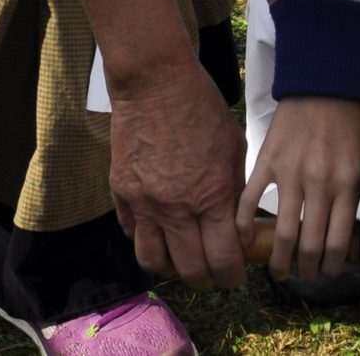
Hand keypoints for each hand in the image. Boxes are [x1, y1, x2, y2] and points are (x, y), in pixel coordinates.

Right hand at [107, 57, 247, 289]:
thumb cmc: (201, 108)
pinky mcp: (121, 193)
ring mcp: (143, 203)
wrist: (154, 82)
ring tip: (183, 260)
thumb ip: (236, 193)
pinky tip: (160, 232)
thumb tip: (238, 231)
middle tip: (213, 274)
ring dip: (172, 268)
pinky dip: (147, 240)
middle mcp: (175, 207)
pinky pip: (132, 233)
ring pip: (153, 261)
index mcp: (211, 195)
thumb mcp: (234, 148)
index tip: (236, 276)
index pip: (222, 258)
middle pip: (189, 269)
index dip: (233, 275)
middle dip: (207, 278)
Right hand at [239, 96, 359, 282]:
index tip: (327, 272)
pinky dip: (244, 224)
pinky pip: (250, 199)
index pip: (338, 241)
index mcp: (347, 183)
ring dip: (280, 260)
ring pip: (283, 231)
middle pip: (309, 244)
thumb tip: (343, 234)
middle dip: (306, 269)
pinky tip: (245, 240)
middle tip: (303, 276)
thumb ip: (351, 195)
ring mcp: (290, 172)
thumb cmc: (346, 122)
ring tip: (278, 270)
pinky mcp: (267, 160)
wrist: (322, 83)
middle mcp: (320, 182)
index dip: (331, 265)